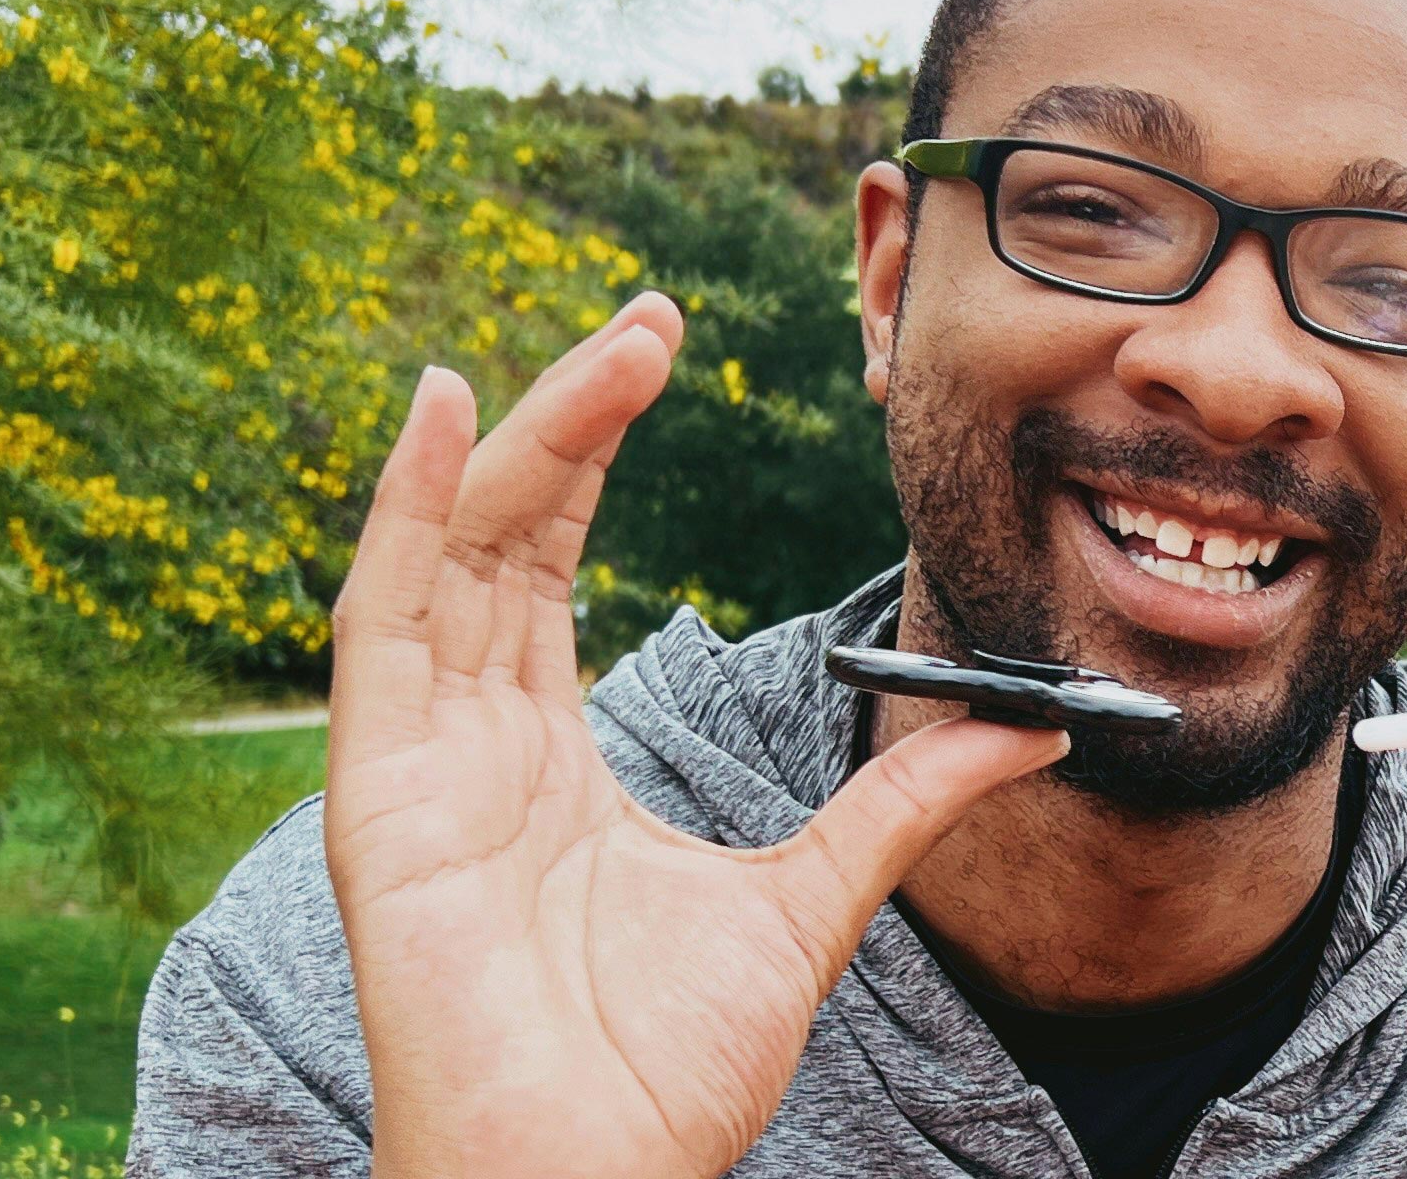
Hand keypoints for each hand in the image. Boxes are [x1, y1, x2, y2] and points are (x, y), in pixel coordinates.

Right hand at [320, 294, 1066, 1178]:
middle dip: (571, 416)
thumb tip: (1028, 733)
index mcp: (550, 760)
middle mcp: (470, 742)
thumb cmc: (666, 1074)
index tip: (663, 348)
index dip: (594, 453)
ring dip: (518, 437)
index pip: (553, 567)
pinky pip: (379, 623)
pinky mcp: (378, 793)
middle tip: (654, 315)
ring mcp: (416, 763)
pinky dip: (398, 510)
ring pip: (450, 553)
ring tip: (606, 343)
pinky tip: (433, 410)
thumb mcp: (814, 901)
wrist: (596, 1178)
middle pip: (504, 536)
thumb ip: (901, 803)